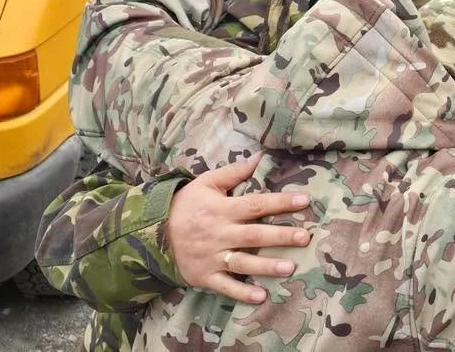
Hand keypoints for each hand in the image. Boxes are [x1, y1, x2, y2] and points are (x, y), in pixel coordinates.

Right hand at [168, 154, 311, 303]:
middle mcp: (218, 233)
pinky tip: (261, 297)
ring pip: (242, 262)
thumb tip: (260, 157)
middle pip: (254, 235)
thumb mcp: (206, 183)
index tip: (305, 201)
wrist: (150, 232)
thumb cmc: (185, 205)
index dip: (280, 203)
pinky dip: (241, 292)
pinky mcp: (203, 276)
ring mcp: (211, 257)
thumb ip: (234, 172)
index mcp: (221, 209)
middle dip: (280, 236)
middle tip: (305, 238)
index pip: (256, 204)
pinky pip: (224, 286)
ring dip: (266, 266)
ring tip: (290, 268)